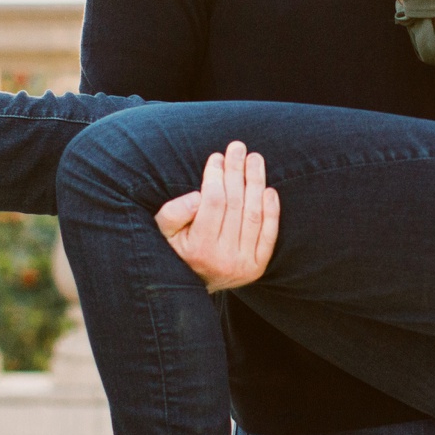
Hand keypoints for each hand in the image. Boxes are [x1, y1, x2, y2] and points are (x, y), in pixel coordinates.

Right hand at [154, 141, 279, 291]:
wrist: (192, 286)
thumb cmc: (177, 249)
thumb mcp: (163, 232)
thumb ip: (173, 214)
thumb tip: (197, 197)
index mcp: (199, 249)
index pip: (212, 202)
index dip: (216, 176)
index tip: (216, 157)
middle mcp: (223, 259)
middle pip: (235, 204)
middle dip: (236, 172)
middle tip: (238, 148)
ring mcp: (243, 264)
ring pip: (253, 215)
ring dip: (256, 183)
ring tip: (254, 159)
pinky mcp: (258, 266)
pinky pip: (269, 234)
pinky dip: (271, 210)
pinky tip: (268, 189)